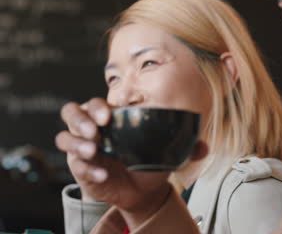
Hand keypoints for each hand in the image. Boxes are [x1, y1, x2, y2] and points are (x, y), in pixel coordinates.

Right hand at [55, 98, 207, 226]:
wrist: (145, 190)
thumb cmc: (152, 162)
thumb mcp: (169, 152)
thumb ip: (187, 147)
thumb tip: (204, 147)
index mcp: (113, 118)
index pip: (94, 103)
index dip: (96, 106)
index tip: (108, 116)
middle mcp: (94, 130)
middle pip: (71, 113)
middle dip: (80, 119)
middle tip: (96, 130)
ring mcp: (84, 149)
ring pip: (64, 137)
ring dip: (76, 143)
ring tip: (95, 152)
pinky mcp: (81, 169)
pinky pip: (75, 165)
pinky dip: (86, 169)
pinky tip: (103, 174)